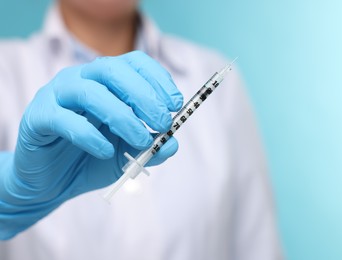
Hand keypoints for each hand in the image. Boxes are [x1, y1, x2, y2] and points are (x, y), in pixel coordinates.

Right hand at [0, 51, 182, 232]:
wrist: (51, 182)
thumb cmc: (91, 159)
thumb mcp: (128, 155)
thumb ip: (151, 148)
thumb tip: (173, 143)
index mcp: (105, 81)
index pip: (133, 63)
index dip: (158, 79)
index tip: (175, 104)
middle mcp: (80, 80)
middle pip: (112, 70)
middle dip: (143, 95)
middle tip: (162, 122)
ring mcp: (56, 95)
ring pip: (90, 92)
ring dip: (122, 116)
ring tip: (141, 140)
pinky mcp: (38, 118)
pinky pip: (64, 119)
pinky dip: (90, 136)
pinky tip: (105, 152)